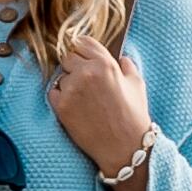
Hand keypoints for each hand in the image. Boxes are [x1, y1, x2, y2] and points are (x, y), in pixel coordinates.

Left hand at [48, 36, 154, 190]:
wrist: (125, 148)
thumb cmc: (134, 116)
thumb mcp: (137, 84)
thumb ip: (127, 66)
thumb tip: (120, 57)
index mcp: (105, 63)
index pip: (82, 42)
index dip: (83, 51)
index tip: (85, 59)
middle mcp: (86, 73)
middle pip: (67, 57)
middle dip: (75, 66)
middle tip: (85, 82)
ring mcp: (72, 89)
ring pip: (61, 75)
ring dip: (69, 83)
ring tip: (85, 99)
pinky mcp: (62, 107)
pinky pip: (54, 92)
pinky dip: (62, 98)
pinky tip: (77, 107)